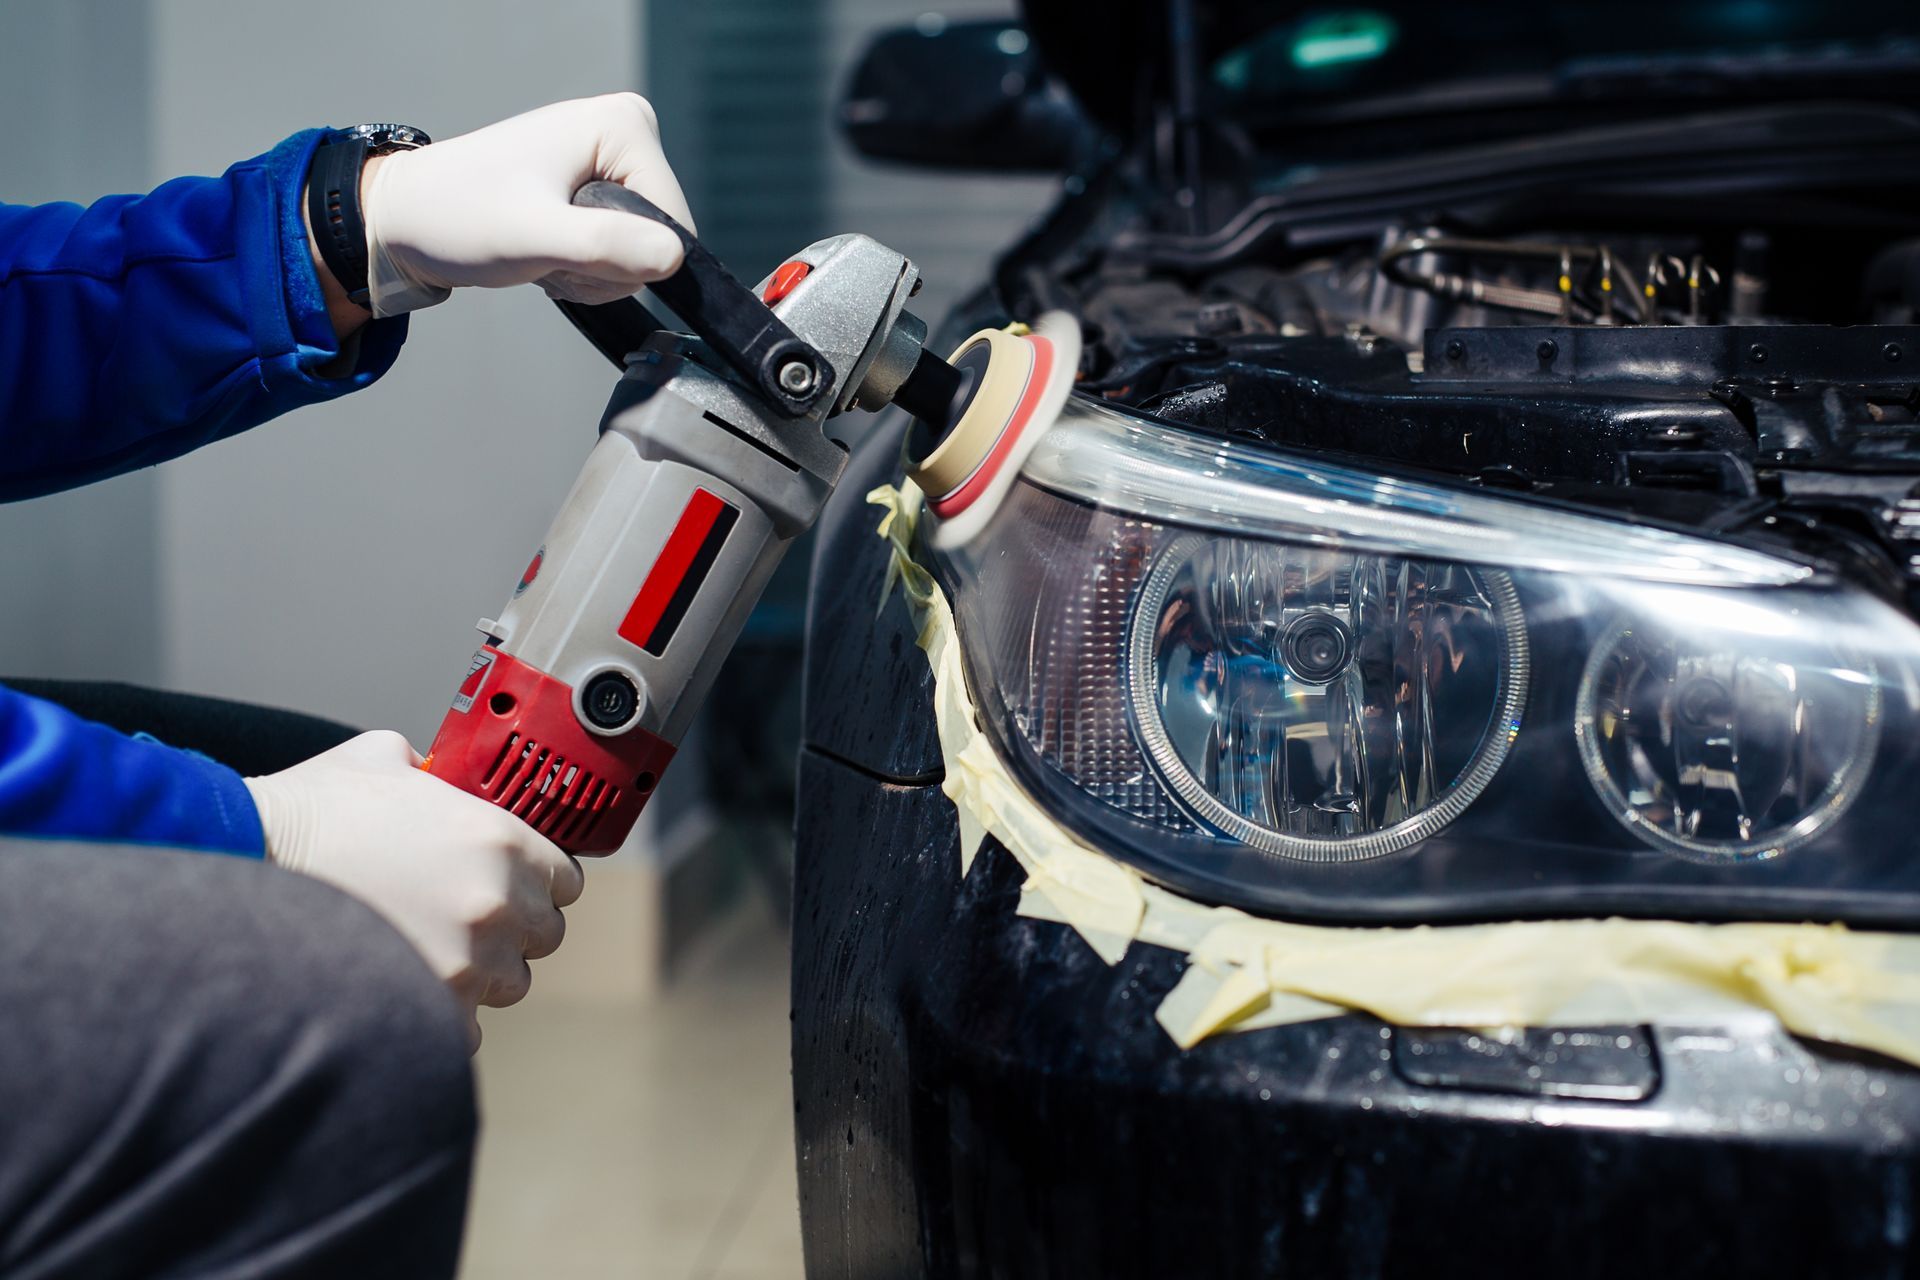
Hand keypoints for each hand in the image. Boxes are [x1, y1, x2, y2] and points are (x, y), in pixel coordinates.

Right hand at [244, 731, 584, 1047]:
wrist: (242, 868)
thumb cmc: (308, 814)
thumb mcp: (379, 761)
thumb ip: (427, 769)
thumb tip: (432, 772)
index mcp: (500, 839)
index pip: (566, 880)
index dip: (539, 884)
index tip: (515, 889)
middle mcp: (497, 902)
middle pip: (545, 935)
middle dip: (513, 930)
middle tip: (463, 922)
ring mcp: (469, 961)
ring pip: (509, 984)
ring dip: (480, 973)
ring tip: (426, 953)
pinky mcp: (434, 1009)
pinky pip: (467, 1030)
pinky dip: (442, 1017)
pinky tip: (405, 989)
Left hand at [361, 93, 696, 317]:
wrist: (410, 220)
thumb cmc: (459, 216)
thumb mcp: (533, 235)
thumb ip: (604, 245)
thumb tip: (673, 258)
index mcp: (624, 125)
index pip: (674, 221)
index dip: (626, 256)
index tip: (564, 245)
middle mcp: (628, 133)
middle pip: (660, 238)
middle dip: (604, 264)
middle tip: (547, 249)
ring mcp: (615, 162)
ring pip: (642, 254)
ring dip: (591, 271)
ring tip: (541, 249)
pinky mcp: (601, 189)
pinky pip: (622, 253)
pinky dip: (584, 269)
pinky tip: (546, 251)